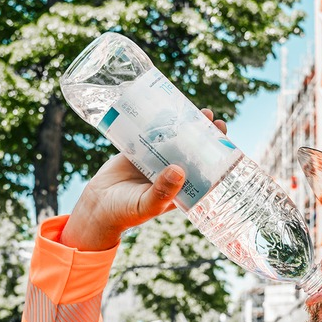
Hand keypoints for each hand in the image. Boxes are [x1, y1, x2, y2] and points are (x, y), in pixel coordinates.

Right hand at [62, 109, 227, 250]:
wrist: (97, 206)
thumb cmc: (125, 213)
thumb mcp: (146, 205)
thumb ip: (162, 191)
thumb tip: (179, 170)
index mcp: (181, 189)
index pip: (205, 171)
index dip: (217, 156)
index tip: (224, 141)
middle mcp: (172, 173)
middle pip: (194, 151)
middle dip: (205, 135)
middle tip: (212, 118)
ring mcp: (157, 160)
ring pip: (176, 139)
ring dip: (187, 125)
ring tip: (199, 110)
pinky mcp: (139, 150)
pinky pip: (152, 133)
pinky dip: (160, 122)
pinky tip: (169, 108)